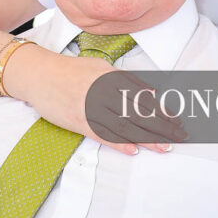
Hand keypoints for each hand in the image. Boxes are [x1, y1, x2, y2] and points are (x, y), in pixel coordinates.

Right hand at [5, 45, 185, 156]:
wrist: (38, 74)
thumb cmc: (71, 70)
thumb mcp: (100, 67)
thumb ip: (126, 80)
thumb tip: (152, 92)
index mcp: (110, 77)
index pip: (141, 96)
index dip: (161, 110)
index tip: (176, 120)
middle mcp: (102, 92)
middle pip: (137, 112)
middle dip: (161, 126)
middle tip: (178, 137)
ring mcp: (90, 107)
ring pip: (123, 125)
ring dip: (146, 138)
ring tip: (163, 147)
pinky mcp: (77, 121)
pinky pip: (101, 134)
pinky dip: (118, 143)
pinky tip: (133, 150)